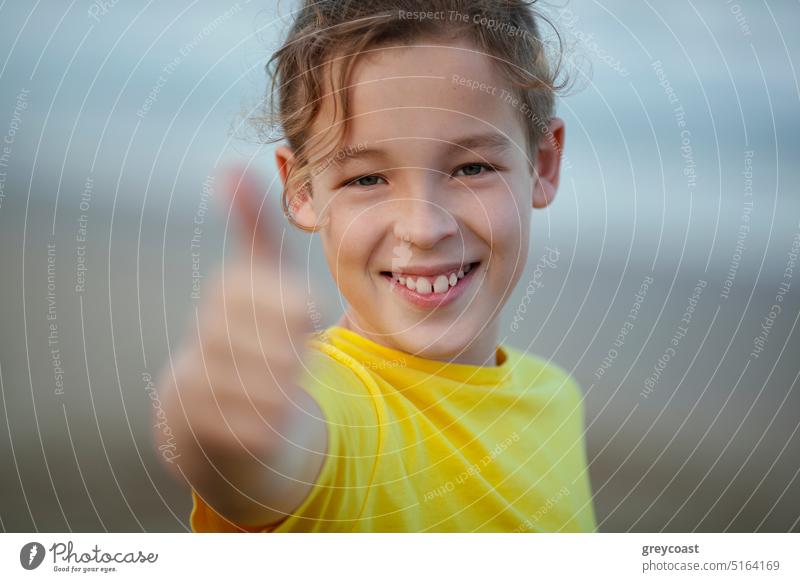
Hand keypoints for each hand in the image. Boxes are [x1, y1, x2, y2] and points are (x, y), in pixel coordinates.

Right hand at [155, 165, 325, 524]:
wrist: (213, 410)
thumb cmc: (253, 335)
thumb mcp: (263, 281)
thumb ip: (255, 229)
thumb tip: (228, 164)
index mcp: (228, 293)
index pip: (282, 302)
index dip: (298, 317)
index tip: (304, 320)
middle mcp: (206, 332)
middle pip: (275, 348)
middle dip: (292, 360)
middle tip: (293, 363)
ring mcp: (193, 377)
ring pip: (263, 390)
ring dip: (281, 395)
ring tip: (281, 392)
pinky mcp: (191, 422)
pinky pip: (249, 429)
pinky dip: (265, 429)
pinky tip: (266, 422)